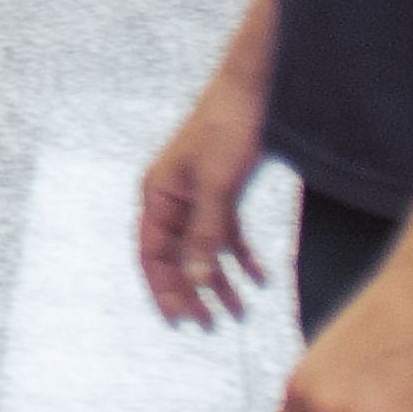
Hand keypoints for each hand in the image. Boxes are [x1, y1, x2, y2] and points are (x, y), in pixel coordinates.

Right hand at [136, 83, 267, 329]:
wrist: (257, 85)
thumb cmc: (229, 126)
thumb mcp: (217, 185)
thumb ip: (205, 233)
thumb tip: (194, 282)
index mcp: (158, 193)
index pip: (152, 253)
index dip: (162, 289)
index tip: (181, 322)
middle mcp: (173, 197)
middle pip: (175, 256)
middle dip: (192, 293)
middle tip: (212, 326)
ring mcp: (198, 194)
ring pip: (202, 249)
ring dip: (219, 281)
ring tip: (240, 314)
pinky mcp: (223, 189)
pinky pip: (225, 233)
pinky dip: (241, 257)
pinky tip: (261, 278)